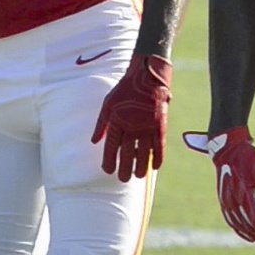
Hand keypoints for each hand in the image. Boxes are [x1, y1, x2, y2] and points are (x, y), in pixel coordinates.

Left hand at [91, 54, 171, 180]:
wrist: (146, 76)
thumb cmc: (125, 89)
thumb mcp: (108, 103)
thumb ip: (101, 124)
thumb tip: (94, 141)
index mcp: (117, 120)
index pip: (112, 146)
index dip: (110, 160)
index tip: (108, 170)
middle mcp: (131, 125)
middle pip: (127, 153)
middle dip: (125, 168)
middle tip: (123, 179)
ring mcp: (147, 125)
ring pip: (143, 152)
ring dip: (141, 166)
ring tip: (138, 176)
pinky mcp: (160, 124)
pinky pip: (159, 145)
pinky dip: (158, 157)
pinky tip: (156, 167)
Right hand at [186, 126, 254, 247]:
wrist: (228, 148)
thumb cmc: (249, 158)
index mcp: (244, 193)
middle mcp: (233, 200)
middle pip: (247, 226)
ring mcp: (226, 201)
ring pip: (238, 226)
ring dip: (251, 236)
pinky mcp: (223, 200)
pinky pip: (231, 220)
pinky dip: (239, 230)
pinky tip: (248, 234)